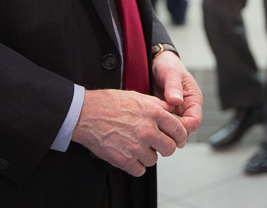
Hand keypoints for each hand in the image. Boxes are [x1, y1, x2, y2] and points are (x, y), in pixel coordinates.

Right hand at [71, 89, 187, 176]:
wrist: (86, 114)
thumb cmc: (109, 103)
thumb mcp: (138, 96)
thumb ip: (158, 105)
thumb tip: (173, 111)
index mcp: (153, 113)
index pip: (179, 129)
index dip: (180, 136)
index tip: (177, 139)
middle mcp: (147, 130)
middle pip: (170, 148)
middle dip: (166, 147)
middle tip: (158, 144)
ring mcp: (136, 146)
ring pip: (154, 160)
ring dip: (148, 155)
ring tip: (138, 146)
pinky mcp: (124, 159)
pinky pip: (140, 170)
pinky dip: (136, 165)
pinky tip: (130, 155)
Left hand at [152, 51, 202, 133]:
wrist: (157, 63)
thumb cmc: (168, 65)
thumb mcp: (171, 72)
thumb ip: (174, 86)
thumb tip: (176, 101)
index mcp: (194, 100)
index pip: (194, 122)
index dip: (182, 126)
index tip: (166, 122)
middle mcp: (186, 109)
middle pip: (184, 131)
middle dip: (171, 131)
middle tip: (155, 125)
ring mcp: (176, 113)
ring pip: (173, 132)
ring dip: (163, 130)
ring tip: (150, 123)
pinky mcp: (165, 115)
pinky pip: (163, 127)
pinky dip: (157, 127)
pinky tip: (147, 121)